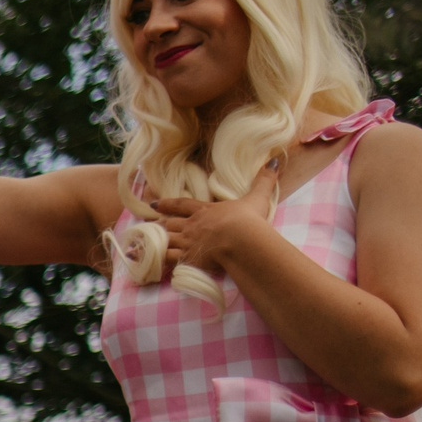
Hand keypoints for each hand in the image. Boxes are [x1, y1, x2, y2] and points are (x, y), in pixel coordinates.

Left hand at [154, 160, 279, 278]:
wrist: (240, 239)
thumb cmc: (248, 219)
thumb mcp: (257, 197)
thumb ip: (264, 181)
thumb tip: (275, 161)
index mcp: (205, 211)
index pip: (182, 205)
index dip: (168, 204)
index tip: (154, 204)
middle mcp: (192, 226)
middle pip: (170, 223)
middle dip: (160, 224)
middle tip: (149, 225)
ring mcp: (187, 242)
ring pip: (165, 240)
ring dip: (156, 241)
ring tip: (147, 243)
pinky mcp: (187, 258)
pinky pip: (167, 258)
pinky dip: (159, 258)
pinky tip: (153, 260)